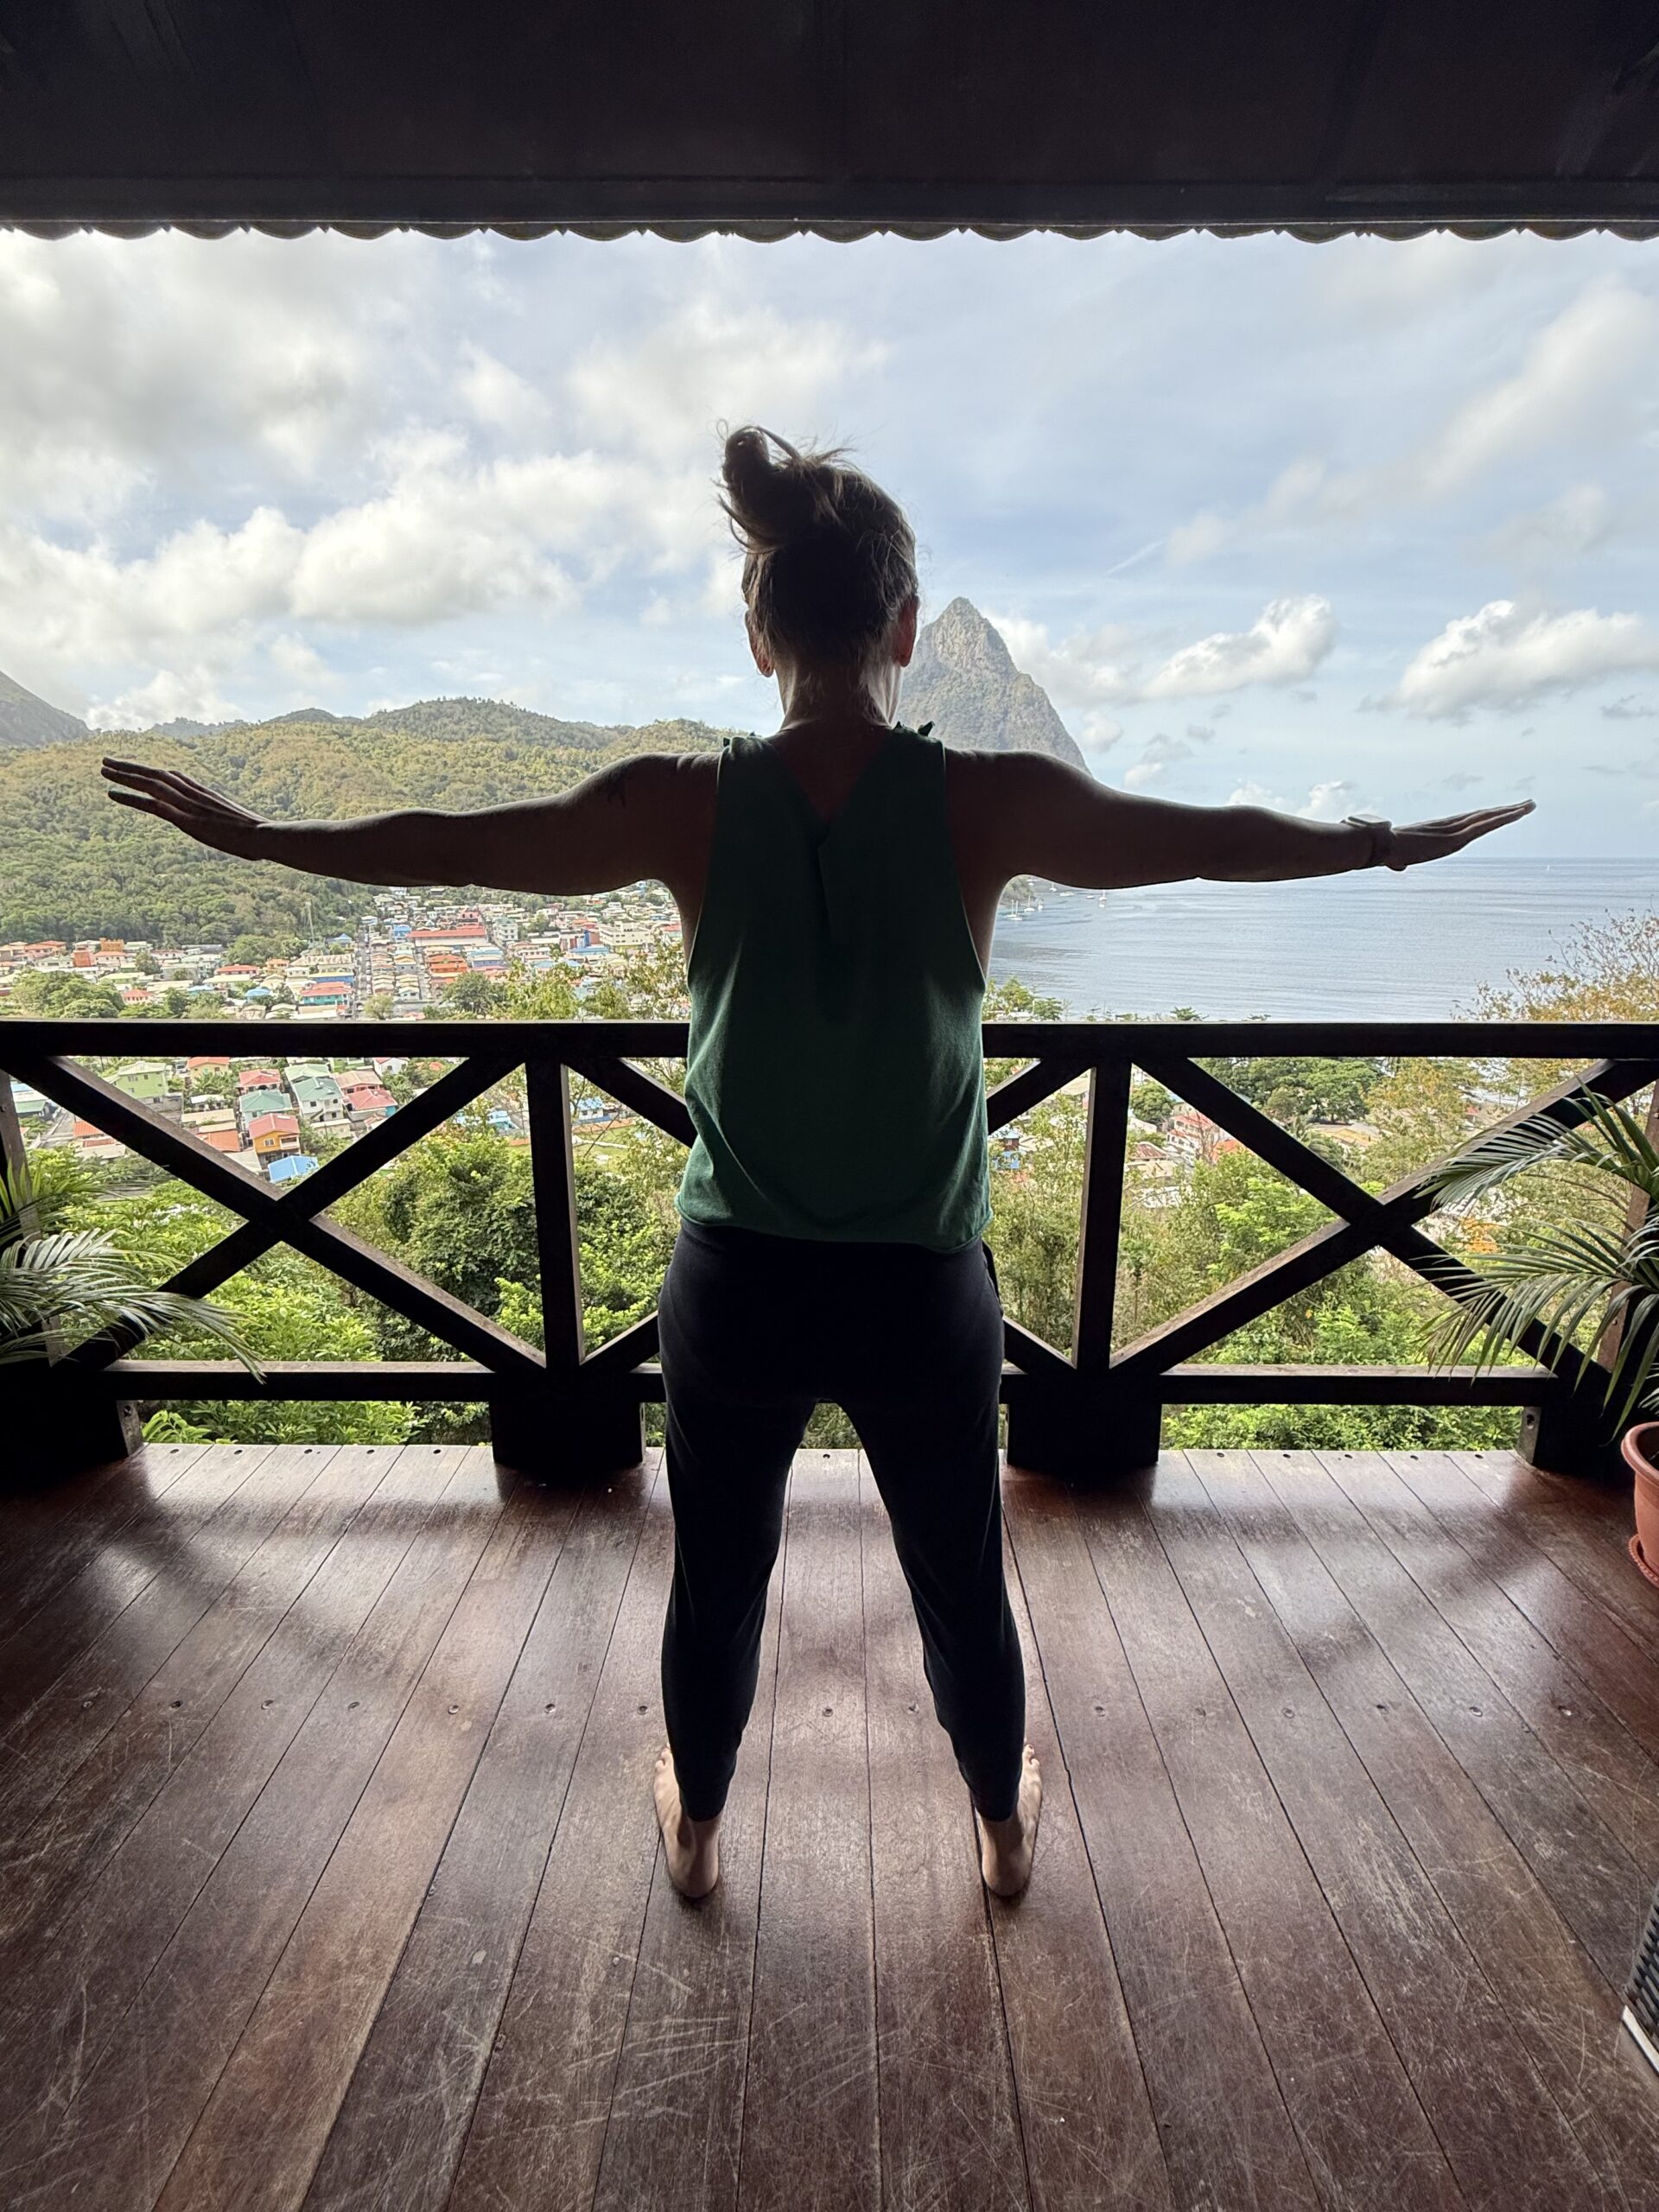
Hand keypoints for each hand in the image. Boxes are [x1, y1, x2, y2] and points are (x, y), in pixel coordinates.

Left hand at [101, 759, 268, 861]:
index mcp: (205, 795)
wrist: (268, 835)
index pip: (173, 777)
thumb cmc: (261, 836)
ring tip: (103, 770)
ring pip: (150, 784)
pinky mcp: (185, 819)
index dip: (152, 771)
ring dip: (124, 776)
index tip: (136, 768)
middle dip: (131, 767)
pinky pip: (151, 805)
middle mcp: (193, 794)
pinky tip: (112, 794)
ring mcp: (188, 805)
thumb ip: (230, 825)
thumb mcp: (241, 827)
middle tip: (107, 761)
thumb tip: (238, 835)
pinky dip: (130, 797)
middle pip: (156, 774)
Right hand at [1378, 800, 1534, 869]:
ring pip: (1485, 818)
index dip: (1485, 816)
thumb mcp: (1395, 857)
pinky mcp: (1451, 838)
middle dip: (1503, 811)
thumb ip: (1399, 861)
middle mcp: (1446, 827)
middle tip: (1526, 804)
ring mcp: (1449, 831)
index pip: (1467, 821)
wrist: (1372, 844)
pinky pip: (1481, 826)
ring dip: (1509, 812)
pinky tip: (1516, 815)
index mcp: (1436, 830)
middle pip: (1481, 816)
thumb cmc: (1379, 849)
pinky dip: (1500, 819)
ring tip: (1530, 806)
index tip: (1501, 812)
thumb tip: (1397, 865)